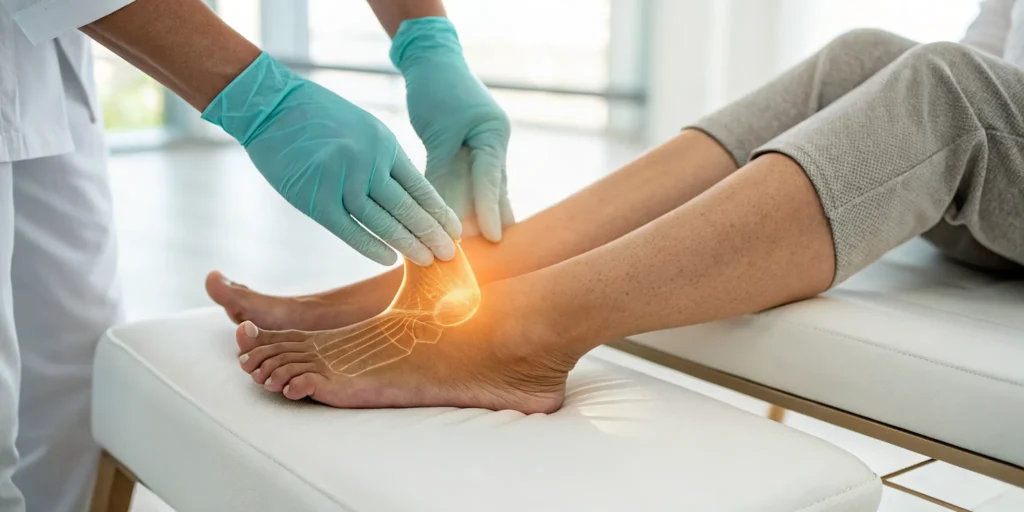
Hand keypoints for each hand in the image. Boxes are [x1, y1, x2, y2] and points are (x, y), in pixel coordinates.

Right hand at [202, 53, 460, 265]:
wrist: (270, 106)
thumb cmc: (317, 116)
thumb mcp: (362, 128)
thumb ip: (383, 160)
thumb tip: (406, 196)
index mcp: (383, 145)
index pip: (419, 186)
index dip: (438, 212)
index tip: (455, 231)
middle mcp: (367, 163)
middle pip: (406, 207)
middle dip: (430, 233)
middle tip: (449, 255)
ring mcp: (341, 181)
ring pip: (382, 221)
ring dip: (407, 244)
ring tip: (427, 261)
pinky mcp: (314, 198)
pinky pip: (349, 229)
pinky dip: (370, 246)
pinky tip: (389, 260)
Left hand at [391, 17, 513, 241]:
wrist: (432, 61)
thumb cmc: (436, 89)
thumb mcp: (438, 131)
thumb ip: (441, 171)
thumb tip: (440, 213)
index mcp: (494, 135)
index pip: (492, 179)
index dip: (491, 210)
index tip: (494, 238)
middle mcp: (494, 145)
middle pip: (495, 191)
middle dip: (492, 221)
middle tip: (492, 255)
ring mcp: (484, 150)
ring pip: (482, 191)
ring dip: (478, 217)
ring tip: (477, 250)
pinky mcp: (468, 153)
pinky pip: (466, 185)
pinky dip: (461, 204)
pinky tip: (457, 227)